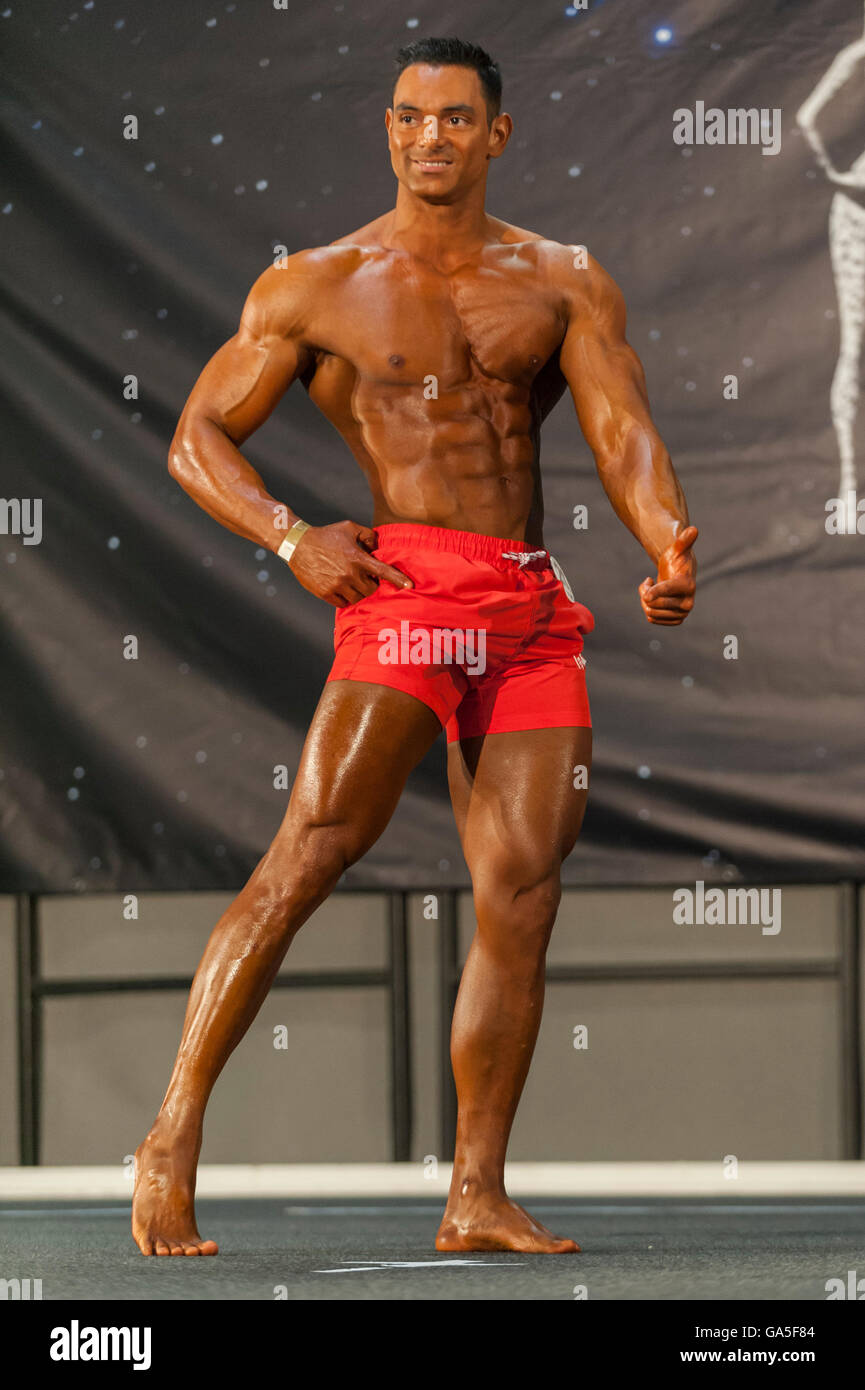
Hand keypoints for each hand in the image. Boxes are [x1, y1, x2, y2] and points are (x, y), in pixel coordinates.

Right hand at [285, 519, 412, 606]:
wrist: (298, 545)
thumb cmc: (326, 535)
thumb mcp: (349, 527)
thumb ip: (369, 535)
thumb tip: (378, 548)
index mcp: (357, 557)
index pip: (383, 571)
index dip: (398, 579)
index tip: (410, 586)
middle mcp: (349, 573)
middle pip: (371, 589)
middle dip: (370, 584)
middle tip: (364, 577)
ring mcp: (337, 585)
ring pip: (358, 598)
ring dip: (358, 592)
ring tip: (351, 582)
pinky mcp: (326, 593)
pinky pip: (344, 603)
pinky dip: (345, 598)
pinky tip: (341, 588)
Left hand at [638, 524, 696, 624]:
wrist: (679, 574)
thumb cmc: (677, 559)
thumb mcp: (678, 548)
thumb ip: (684, 540)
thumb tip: (693, 529)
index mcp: (688, 585)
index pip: (666, 590)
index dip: (653, 591)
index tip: (646, 586)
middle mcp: (688, 602)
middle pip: (653, 604)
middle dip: (645, 593)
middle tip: (649, 582)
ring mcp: (683, 613)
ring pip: (651, 613)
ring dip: (645, 601)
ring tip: (651, 589)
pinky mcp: (677, 620)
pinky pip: (653, 619)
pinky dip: (648, 609)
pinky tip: (654, 599)